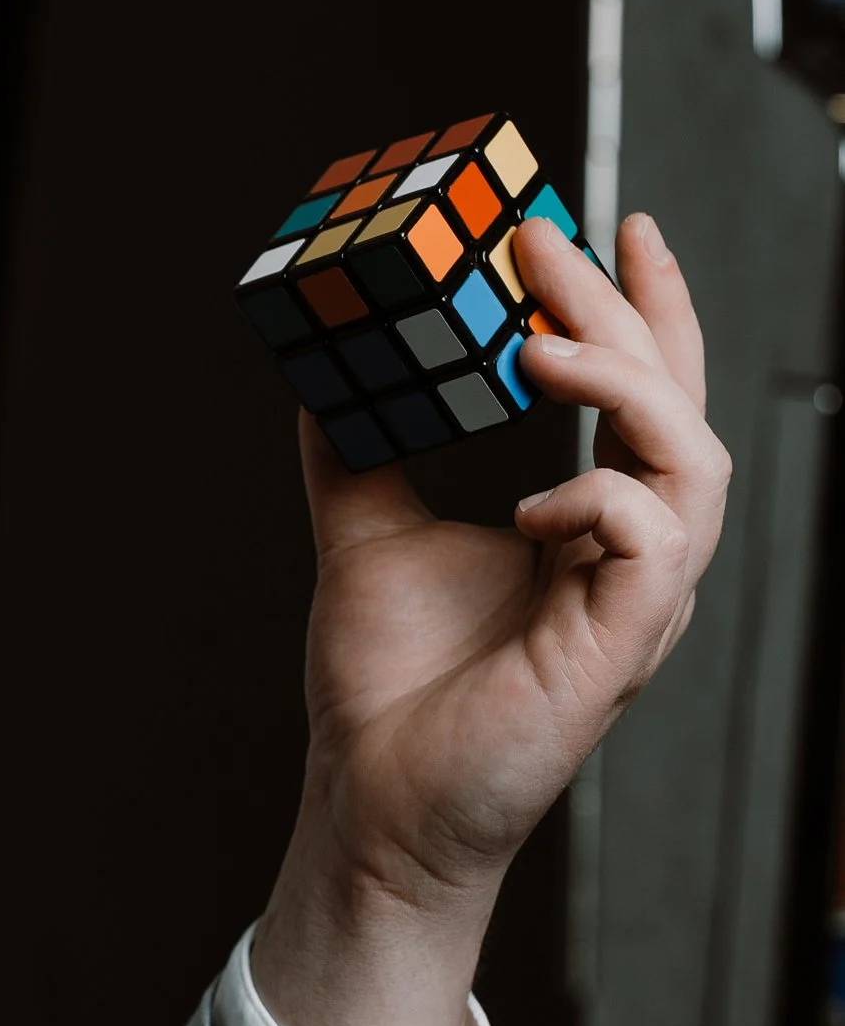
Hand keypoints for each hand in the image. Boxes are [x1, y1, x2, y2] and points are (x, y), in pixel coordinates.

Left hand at [251, 212, 727, 1025]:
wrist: (370, 803)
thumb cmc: (386, 692)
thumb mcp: (363, 536)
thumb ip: (362, 451)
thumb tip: (330, 365)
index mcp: (589, 526)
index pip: (648, 394)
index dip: (642, 306)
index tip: (610, 222)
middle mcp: (631, 559)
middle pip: (678, 402)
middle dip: (622, 310)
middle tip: (549, 241)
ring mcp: (636, 604)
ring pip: (695, 460)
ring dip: (625, 386)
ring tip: (538, 344)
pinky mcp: (620, 648)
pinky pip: (655, 540)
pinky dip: (598, 498)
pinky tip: (528, 504)